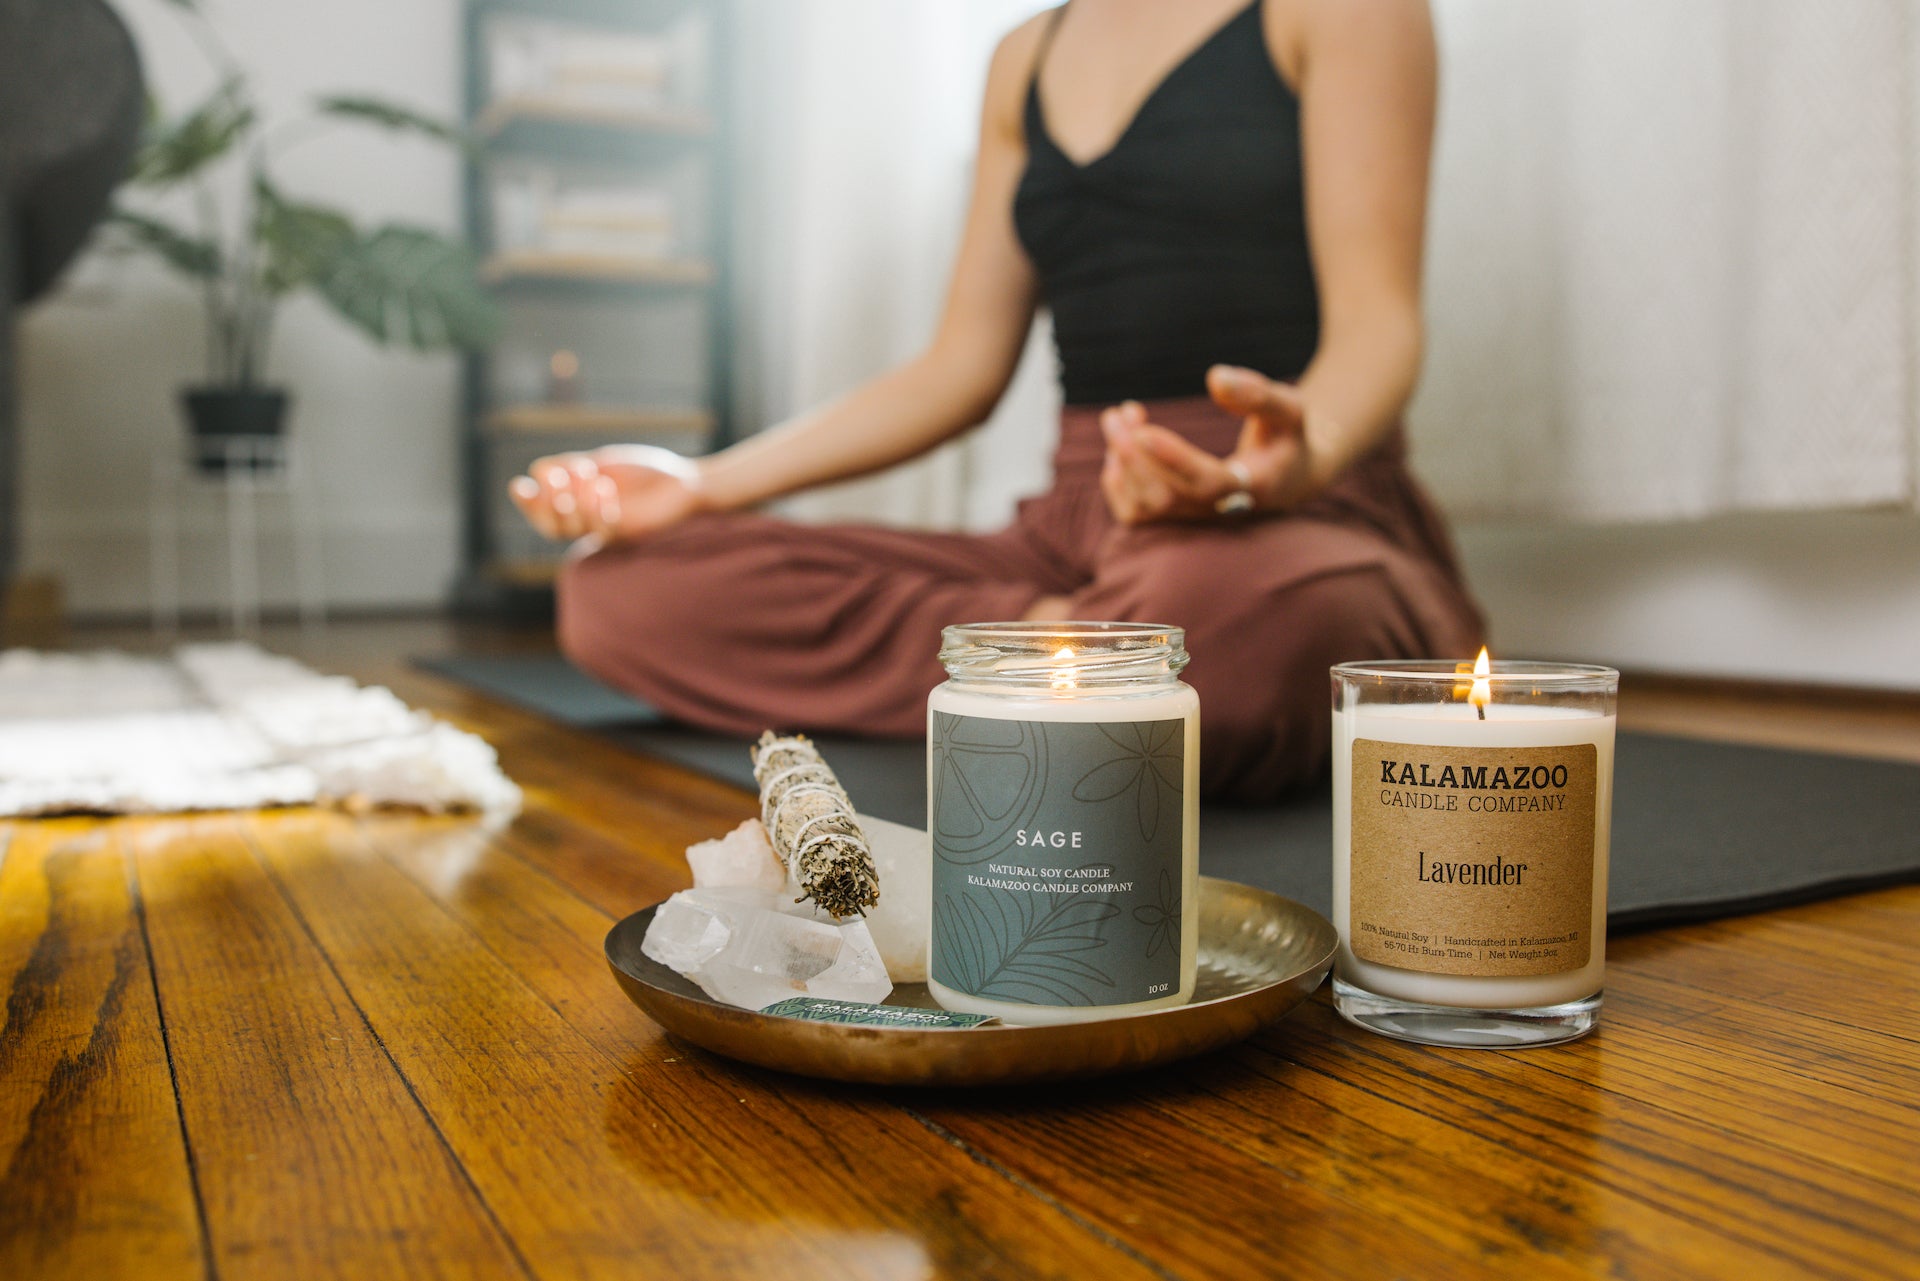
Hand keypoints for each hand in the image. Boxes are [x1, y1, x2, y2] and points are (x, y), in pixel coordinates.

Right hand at [508, 445, 704, 545]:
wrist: (684, 482)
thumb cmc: (644, 471)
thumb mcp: (603, 463)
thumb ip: (572, 467)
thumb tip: (537, 472)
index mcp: (577, 503)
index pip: (541, 511)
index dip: (527, 502)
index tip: (520, 485)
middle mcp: (587, 522)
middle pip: (549, 526)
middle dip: (546, 502)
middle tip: (558, 479)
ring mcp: (605, 530)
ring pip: (571, 528)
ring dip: (572, 500)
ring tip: (591, 477)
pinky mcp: (625, 534)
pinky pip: (600, 530)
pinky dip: (597, 508)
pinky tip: (605, 489)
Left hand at [1097, 365, 1317, 525]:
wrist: (1285, 477)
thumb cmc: (1286, 437)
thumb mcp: (1289, 410)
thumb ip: (1258, 394)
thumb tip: (1215, 377)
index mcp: (1254, 487)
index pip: (1209, 483)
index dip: (1174, 460)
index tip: (1142, 430)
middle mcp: (1220, 512)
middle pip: (1167, 497)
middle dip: (1135, 455)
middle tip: (1119, 412)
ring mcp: (1195, 519)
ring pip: (1146, 508)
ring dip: (1122, 461)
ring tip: (1117, 417)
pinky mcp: (1175, 519)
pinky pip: (1135, 514)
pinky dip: (1116, 481)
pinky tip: (1119, 446)